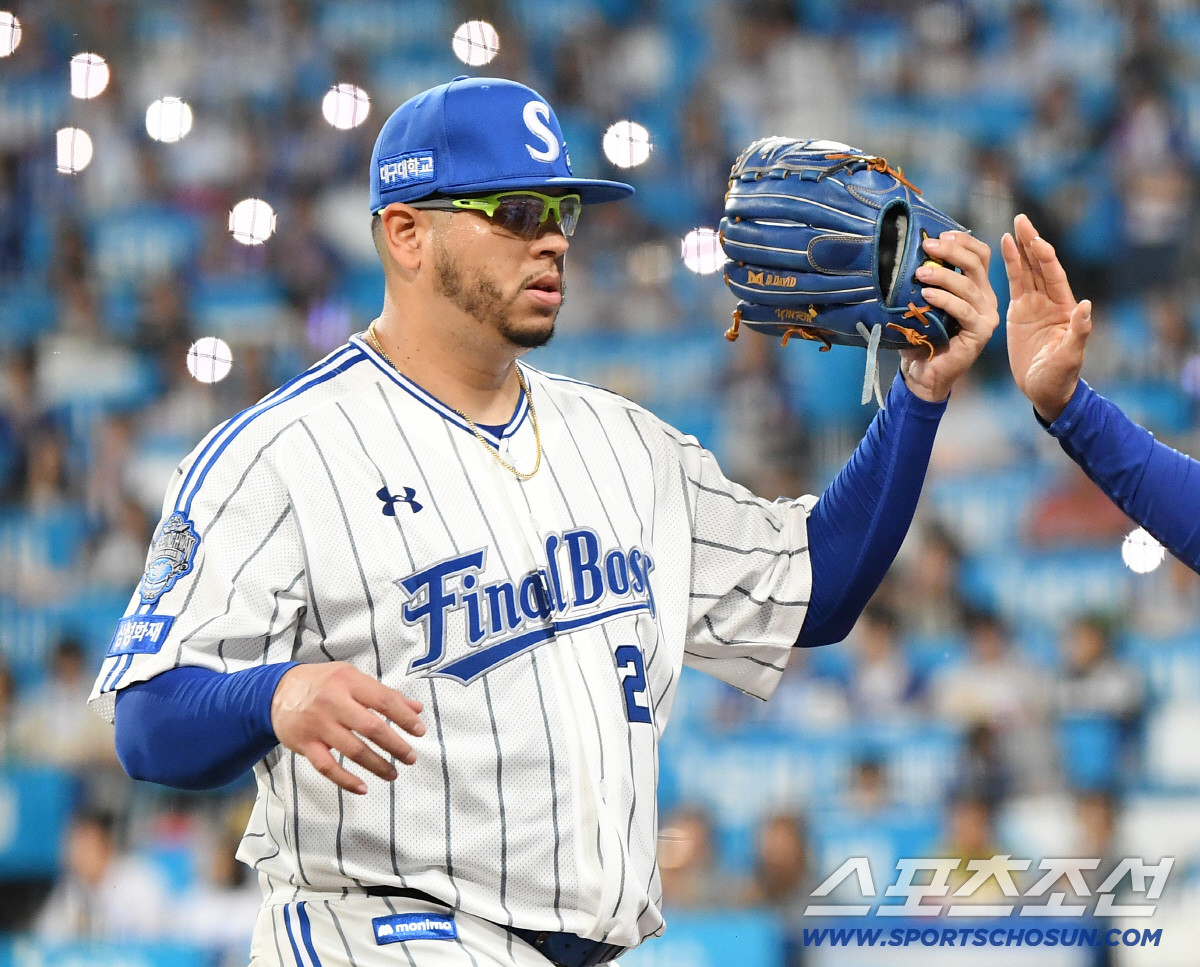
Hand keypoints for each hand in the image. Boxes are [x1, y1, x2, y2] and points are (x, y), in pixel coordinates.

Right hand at [271, 662, 425, 794]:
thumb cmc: (322, 683)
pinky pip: (327, 767)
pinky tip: (363, 788)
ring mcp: (318, 725)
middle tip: (410, 757)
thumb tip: (416, 708)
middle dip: (395, 745)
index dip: (405, 717)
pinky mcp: (304, 744)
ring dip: (377, 765)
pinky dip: (345, 781)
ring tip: (393, 774)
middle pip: (371, 727)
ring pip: (352, 750)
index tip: (420, 731)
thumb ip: (384, 693)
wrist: (276, 692)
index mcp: (348, 681)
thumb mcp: (352, 677)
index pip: (384, 700)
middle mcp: (333, 702)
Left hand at [899, 231, 999, 402]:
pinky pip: (964, 310)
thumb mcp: (922, 303)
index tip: (938, 234)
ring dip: (943, 275)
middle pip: (976, 264)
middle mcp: (985, 299)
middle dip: (952, 250)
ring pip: (968, 286)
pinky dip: (945, 300)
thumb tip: (907, 253)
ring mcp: (985, 316)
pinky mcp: (980, 333)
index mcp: (976, 287)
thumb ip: (924, 280)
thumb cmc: (920, 336)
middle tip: (927, 246)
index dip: (963, 241)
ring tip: (920, 273)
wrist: (922, 373)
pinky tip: (927, 295)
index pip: (979, 255)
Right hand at [1001, 213, 1090, 422]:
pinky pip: (1014, 285)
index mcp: (1064, 309)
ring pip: (1026, 271)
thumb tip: (1085, 305)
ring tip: (1010, 228)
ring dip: (1019, 250)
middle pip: (1039, 266)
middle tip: (1021, 220)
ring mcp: (1034, 306)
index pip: (1053, 276)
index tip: (1034, 239)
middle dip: (1030, 242)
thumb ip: (1078, 331)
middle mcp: (1050, 302)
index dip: (1044, 257)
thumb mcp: (1070, 357)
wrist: (1044, 390)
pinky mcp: (1019, 313)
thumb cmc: (1059, 377)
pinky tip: (1004, 250)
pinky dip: (1009, 267)